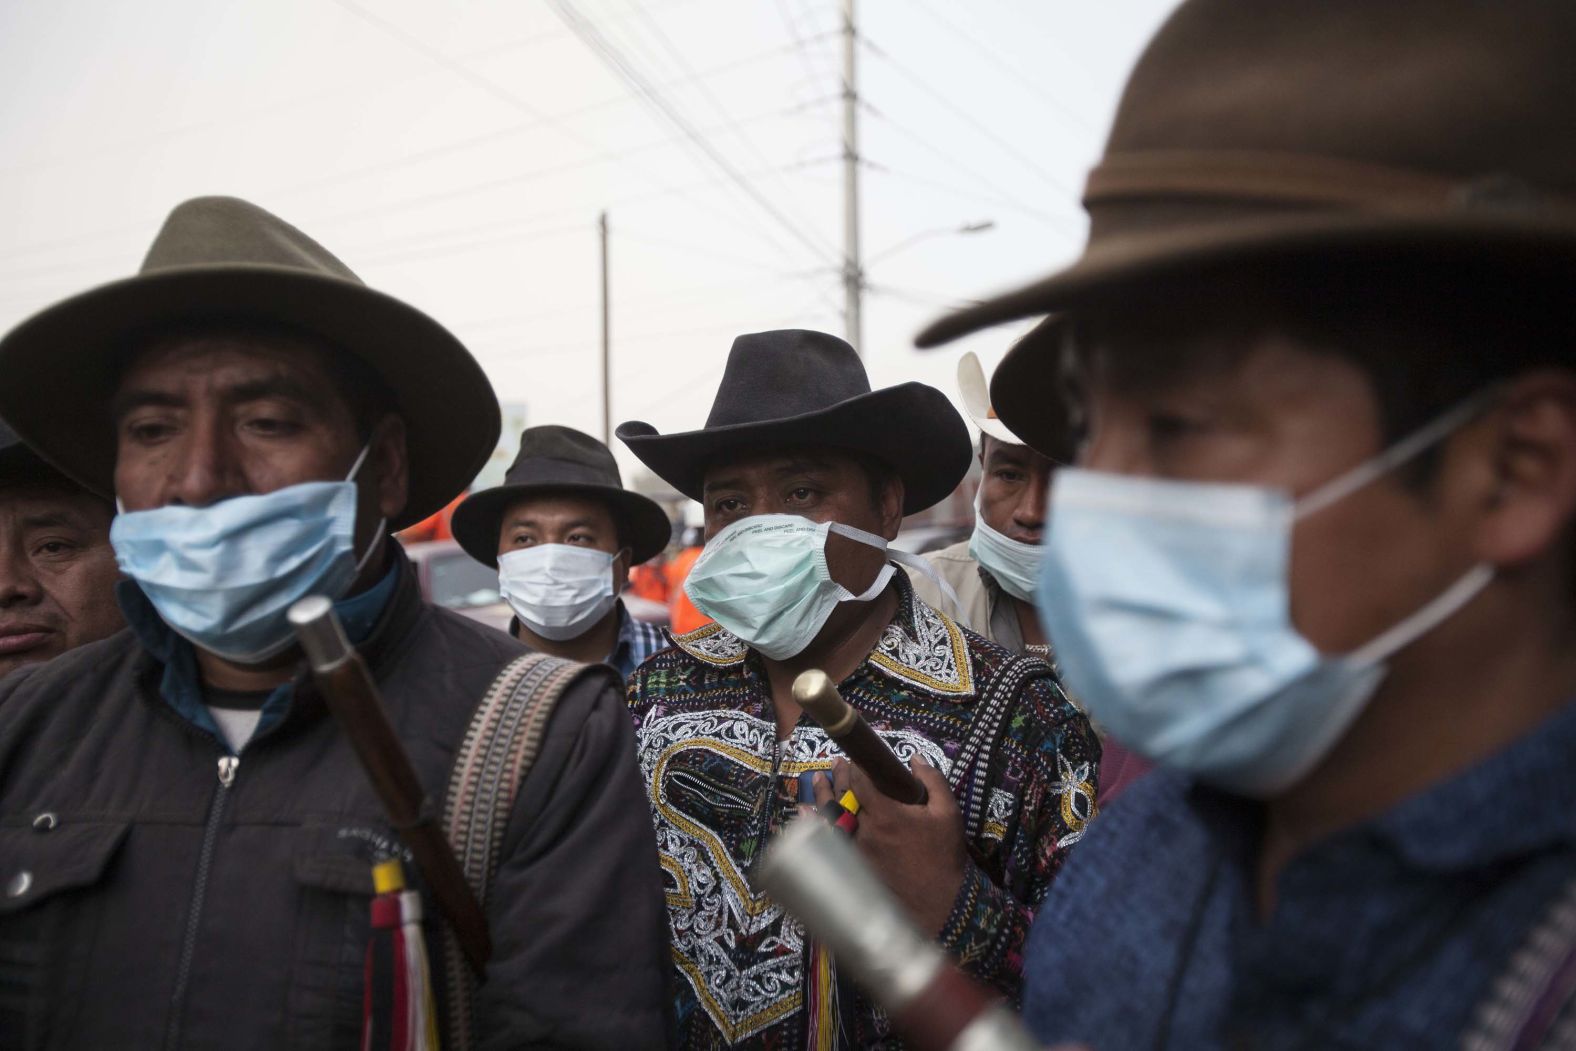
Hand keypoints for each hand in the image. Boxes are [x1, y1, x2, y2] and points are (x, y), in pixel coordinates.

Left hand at [812, 756, 966, 935]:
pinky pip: (831, 842)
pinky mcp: (854, 867)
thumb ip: (932, 781)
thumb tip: (915, 760)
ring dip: (824, 797)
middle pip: (844, 797)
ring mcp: (856, 851)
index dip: (856, 767)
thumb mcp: (948, 813)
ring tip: (818, 781)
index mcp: (885, 814)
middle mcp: (864, 830)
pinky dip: (818, 826)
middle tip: (837, 764)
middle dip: (839, 777)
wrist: (939, 903)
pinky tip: (808, 815)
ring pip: (833, 818)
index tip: (856, 759)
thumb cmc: (943, 857)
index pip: (861, 781)